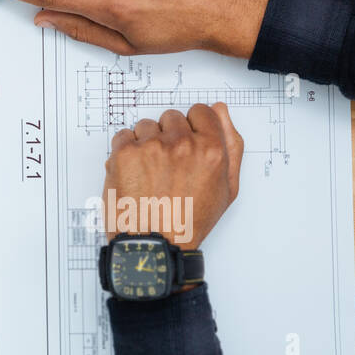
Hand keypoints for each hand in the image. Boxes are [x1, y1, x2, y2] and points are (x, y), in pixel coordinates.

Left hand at [101, 103, 243, 256]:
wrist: (153, 244)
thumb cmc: (188, 221)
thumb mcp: (226, 188)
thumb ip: (230, 144)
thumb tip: (220, 109)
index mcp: (211, 150)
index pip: (200, 111)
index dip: (193, 128)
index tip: (187, 144)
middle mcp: (182, 144)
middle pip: (172, 117)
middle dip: (170, 136)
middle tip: (168, 166)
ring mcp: (151, 146)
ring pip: (147, 126)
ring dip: (147, 143)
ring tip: (151, 172)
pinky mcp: (124, 152)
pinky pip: (124, 135)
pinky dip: (126, 150)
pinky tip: (134, 172)